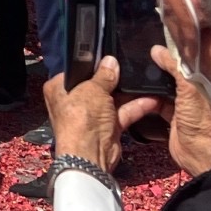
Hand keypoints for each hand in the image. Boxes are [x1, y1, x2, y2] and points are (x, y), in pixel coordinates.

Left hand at [41, 55, 163, 176]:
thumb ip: (104, 74)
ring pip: (112, 98)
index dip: (91, 65)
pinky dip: (136, 106)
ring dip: (127, 92)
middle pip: (96, 85)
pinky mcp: (107, 126)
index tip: (107, 55)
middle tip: (128, 65)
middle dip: (112, 78)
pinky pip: (123, 112)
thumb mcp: (93, 89)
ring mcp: (91, 115)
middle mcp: (73, 101)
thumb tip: (110, 61)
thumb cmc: (81, 117)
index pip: (75, 71)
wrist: (90, 154)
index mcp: (59, 89)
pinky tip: (151, 97)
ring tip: (143, 78)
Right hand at [149, 45, 210, 176]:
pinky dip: (149, 98)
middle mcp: (197, 92)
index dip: (177, 51)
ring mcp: (185, 106)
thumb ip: (176, 68)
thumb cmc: (201, 121)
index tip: (159, 41)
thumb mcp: (189, 90)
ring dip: (154, 82)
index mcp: (207, 83)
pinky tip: (138, 91)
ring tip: (138, 71)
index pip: (191, 61)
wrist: (199, 155)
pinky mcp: (174, 118)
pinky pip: (158, 103)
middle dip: (162, 66)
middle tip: (144, 55)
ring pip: (166, 88)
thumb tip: (158, 50)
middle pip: (177, 73)